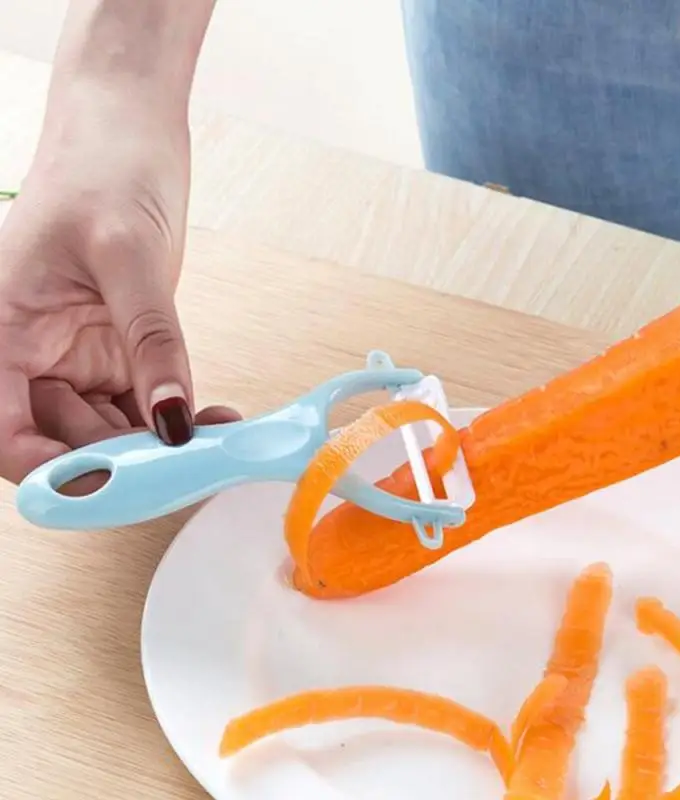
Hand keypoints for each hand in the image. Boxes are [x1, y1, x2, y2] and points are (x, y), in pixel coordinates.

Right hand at [0, 80, 238, 485]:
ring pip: (112, 427)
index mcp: (0, 332)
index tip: (105, 485)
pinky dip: (177, 416)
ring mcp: (78, 356)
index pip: (5, 431)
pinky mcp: (118, 350)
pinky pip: (145, 401)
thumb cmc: (104, 173)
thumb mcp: (126, 256)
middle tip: (186, 466)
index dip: (47, 470)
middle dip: (126, 460)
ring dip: (161, 444)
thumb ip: (149, 341)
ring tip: (215, 441)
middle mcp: (34, 355)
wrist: (128, 134)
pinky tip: (214, 419)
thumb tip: (171, 418)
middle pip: (68, 439)